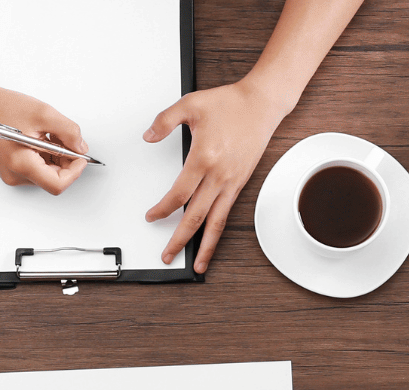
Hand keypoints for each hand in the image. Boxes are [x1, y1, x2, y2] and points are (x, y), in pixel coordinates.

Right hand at [0, 88, 90, 195]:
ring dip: (56, 158)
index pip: (57, 184)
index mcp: (21, 163)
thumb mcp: (44, 113)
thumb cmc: (3, 107)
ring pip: (46, 175)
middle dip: (66, 162)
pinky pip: (37, 170)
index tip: (80, 158)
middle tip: (67, 140)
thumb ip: (68, 131)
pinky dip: (46, 157)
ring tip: (50, 136)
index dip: (74, 172)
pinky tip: (41, 140)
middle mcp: (15, 174)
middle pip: (52, 180)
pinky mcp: (11, 170)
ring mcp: (12, 174)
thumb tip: (81, 148)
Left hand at [143, 79, 289, 273]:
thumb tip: (148, 136)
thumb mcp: (190, 104)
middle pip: (196, 216)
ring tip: (197, 265)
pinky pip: (226, 213)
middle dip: (180, 240)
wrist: (261, 105)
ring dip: (205, 246)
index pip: (179, 194)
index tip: (152, 217)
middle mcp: (219, 175)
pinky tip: (211, 240)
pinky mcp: (240, 184)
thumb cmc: (229, 104)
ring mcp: (231, 182)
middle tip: (167, 255)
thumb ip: (165, 121)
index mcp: (203, 157)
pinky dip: (218, 232)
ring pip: (216, 222)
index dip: (163, 209)